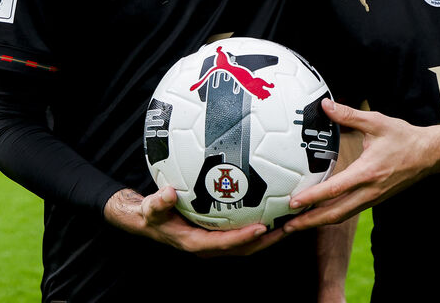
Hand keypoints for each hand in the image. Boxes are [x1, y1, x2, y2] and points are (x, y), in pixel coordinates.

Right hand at [103, 186, 284, 256]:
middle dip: (266, 240)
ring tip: (289, 220)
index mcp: (195, 243)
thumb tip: (168, 192)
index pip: (224, 243)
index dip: (244, 238)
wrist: (149, 222)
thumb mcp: (150, 209)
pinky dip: (259, 224)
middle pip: (244, 248)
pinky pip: (242, 232)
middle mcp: (209, 245)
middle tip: (288, 226)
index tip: (262, 227)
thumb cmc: (152, 215)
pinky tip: (272, 208)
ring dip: (268, 235)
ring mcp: (215, 242)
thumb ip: (158, 202)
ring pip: (247, 243)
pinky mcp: (219, 235)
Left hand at [282, 100, 439, 231]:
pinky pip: (350, 211)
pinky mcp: (375, 199)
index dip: (312, 198)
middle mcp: (370, 190)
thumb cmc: (404, 138)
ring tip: (298, 225)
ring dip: (319, 221)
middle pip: (335, 213)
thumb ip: (348, 115)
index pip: (335, 189)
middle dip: (310, 221)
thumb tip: (326, 105)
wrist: (430, 154)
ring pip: (342, 215)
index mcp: (368, 172)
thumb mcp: (376, 122)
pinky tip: (319, 214)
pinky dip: (332, 215)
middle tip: (287, 226)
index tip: (294, 203)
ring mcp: (373, 198)